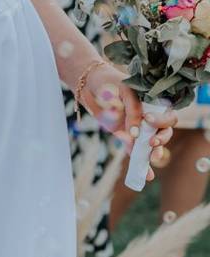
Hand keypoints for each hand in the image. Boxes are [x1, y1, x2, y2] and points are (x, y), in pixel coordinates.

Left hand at [80, 62, 178, 181]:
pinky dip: (138, 161)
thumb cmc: (109, 82)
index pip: (167, 116)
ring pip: (151, 144)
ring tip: (151, 158)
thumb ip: (132, 109)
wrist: (88, 84)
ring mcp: (137, 127)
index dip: (163, 121)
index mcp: (153, 104)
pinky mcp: (124, 135)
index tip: (149, 120)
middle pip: (164, 132)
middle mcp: (148, 117)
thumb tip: (135, 134)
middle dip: (162, 139)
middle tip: (152, 142)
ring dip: (153, 153)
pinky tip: (146, 174)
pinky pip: (134, 150)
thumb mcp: (123, 90)